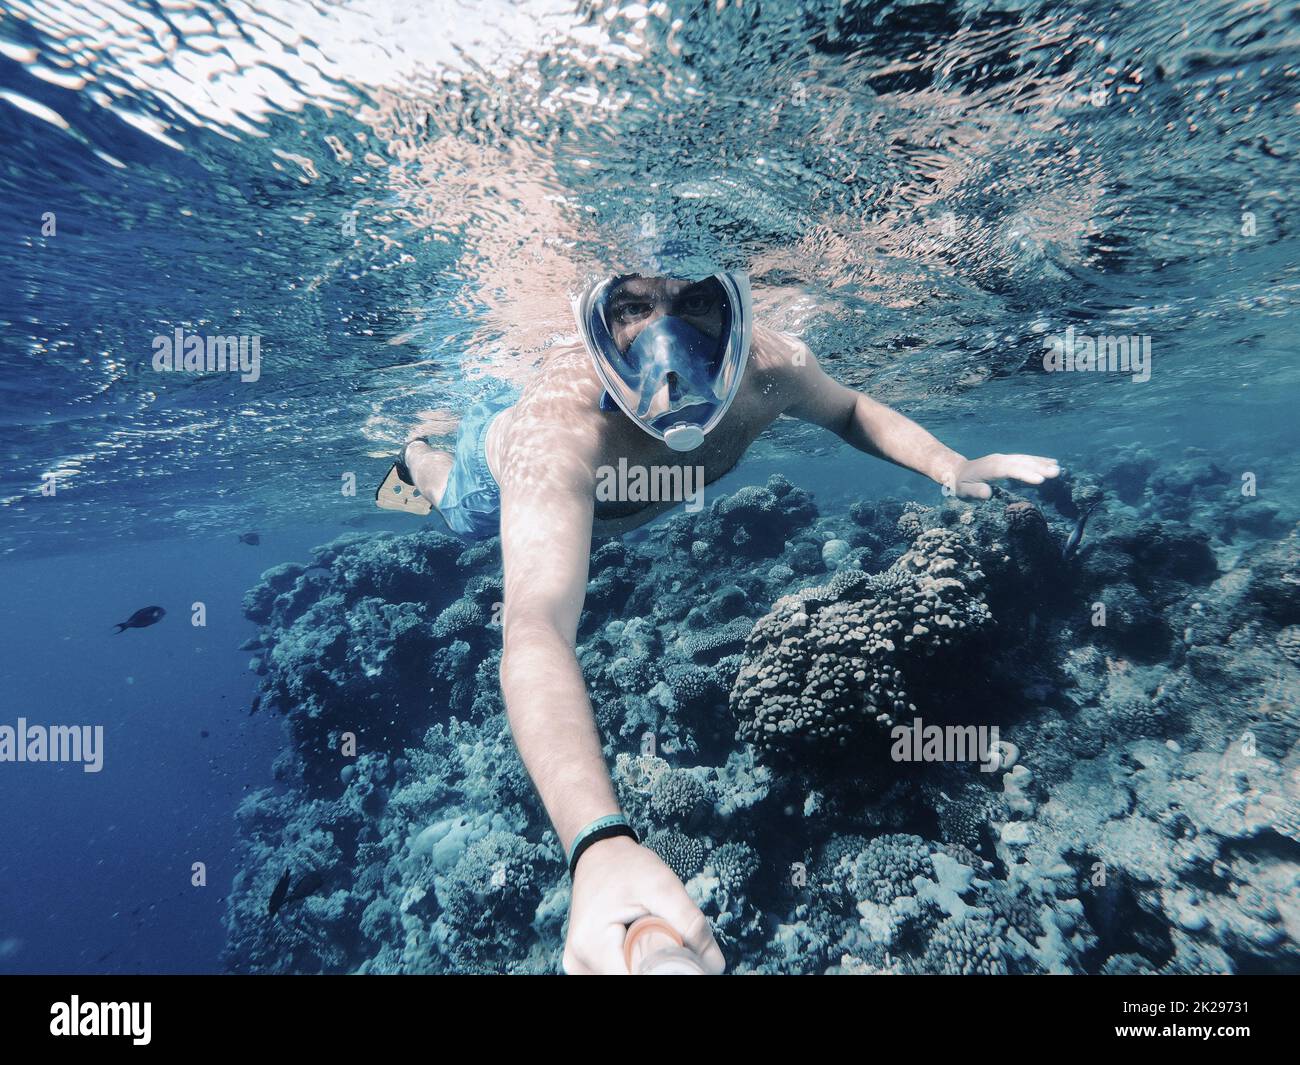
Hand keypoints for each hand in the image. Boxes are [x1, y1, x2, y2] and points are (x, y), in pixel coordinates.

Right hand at [563, 835, 725, 974]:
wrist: (599, 853)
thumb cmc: (627, 865)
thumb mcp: (663, 886)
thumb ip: (690, 924)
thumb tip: (715, 965)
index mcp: (592, 945)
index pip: (636, 981)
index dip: (666, 975)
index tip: (685, 958)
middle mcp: (579, 962)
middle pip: (631, 982)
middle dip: (659, 971)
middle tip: (674, 943)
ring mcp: (579, 966)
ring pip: (625, 979)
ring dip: (646, 969)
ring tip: (655, 936)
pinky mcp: (584, 966)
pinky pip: (617, 974)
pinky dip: (635, 967)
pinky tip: (642, 945)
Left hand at [946, 453, 1059, 498]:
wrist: (957, 471)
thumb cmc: (961, 484)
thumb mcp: (963, 491)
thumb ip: (975, 492)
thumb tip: (988, 493)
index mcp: (990, 468)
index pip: (1010, 470)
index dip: (1025, 474)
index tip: (1040, 480)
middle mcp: (999, 460)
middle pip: (1021, 463)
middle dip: (1039, 468)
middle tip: (1056, 473)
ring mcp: (1004, 458)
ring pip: (1025, 459)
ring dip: (1042, 463)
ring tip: (1058, 469)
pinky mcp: (1008, 460)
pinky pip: (1025, 459)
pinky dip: (1038, 460)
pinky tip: (1051, 462)